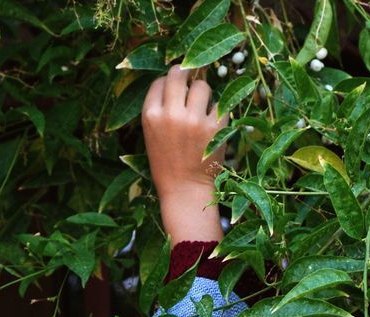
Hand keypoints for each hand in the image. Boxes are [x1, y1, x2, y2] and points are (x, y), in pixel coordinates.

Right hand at [141, 63, 228, 202]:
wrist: (184, 191)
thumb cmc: (167, 164)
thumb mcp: (152, 136)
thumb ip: (160, 109)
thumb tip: (177, 76)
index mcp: (150, 116)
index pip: (159, 81)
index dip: (168, 83)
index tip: (174, 92)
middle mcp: (170, 114)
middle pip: (179, 73)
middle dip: (186, 74)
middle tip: (190, 80)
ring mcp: (193, 120)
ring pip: (202, 85)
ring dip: (203, 93)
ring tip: (201, 109)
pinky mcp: (214, 127)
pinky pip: (219, 104)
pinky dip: (217, 112)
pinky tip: (211, 126)